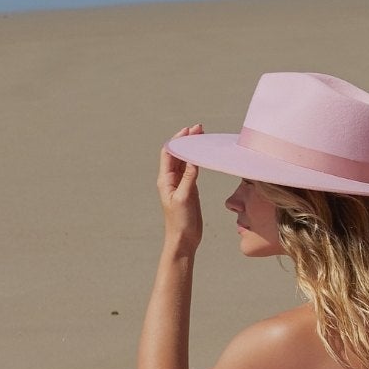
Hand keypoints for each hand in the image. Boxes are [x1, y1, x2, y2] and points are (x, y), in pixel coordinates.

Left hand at [158, 124, 203, 252]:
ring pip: (185, 160)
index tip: (189, 130)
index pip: (169, 153)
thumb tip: (193, 158)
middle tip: (199, 128)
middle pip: (177, 154)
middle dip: (187, 140)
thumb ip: (188, 178)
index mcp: (165, 180)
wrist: (183, 239)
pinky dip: (197, 159)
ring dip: (192, 148)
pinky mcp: (189, 189)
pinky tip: (203, 154)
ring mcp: (180, 184)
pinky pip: (191, 169)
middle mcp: (171, 179)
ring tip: (202, 136)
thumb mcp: (185, 198)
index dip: (178, 140)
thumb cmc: (180, 221)